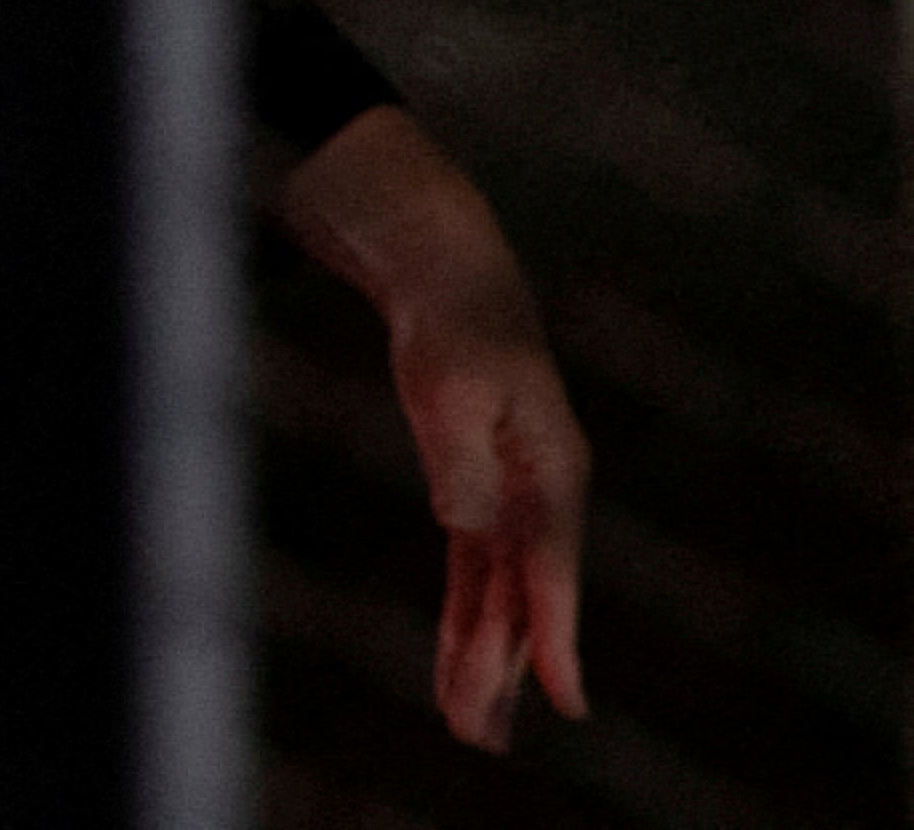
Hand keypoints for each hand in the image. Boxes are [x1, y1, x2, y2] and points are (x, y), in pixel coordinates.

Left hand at [279, 104, 591, 748]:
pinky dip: (468, 617)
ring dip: (485, 657)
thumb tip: (461, 524)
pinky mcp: (478, 493)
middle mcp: (540, 495)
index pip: (551, 568)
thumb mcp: (453, 383)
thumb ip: (459, 456)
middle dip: (506, 669)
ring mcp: (511, 497)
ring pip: (500, 595)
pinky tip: (461, 662)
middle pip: (526, 598)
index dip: (554, 635)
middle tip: (482, 737)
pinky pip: (477, 572)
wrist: (450, 280)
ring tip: (471, 726)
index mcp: (551, 472)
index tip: (566, 698)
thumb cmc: (455, 328)